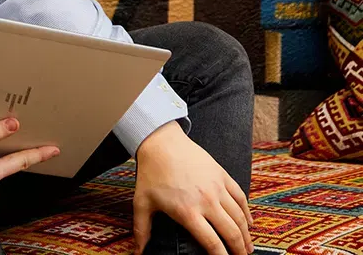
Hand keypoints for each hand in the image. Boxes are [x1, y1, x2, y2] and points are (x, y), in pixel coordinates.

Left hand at [133, 122, 252, 254]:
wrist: (161, 143)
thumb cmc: (151, 174)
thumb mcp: (142, 202)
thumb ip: (142, 230)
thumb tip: (138, 252)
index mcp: (187, 211)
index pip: (211, 242)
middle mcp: (206, 201)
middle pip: (231, 232)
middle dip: (239, 250)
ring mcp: (217, 188)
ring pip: (240, 217)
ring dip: (246, 235)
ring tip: (248, 247)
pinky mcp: (223, 176)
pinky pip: (241, 198)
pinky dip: (247, 213)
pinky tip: (249, 223)